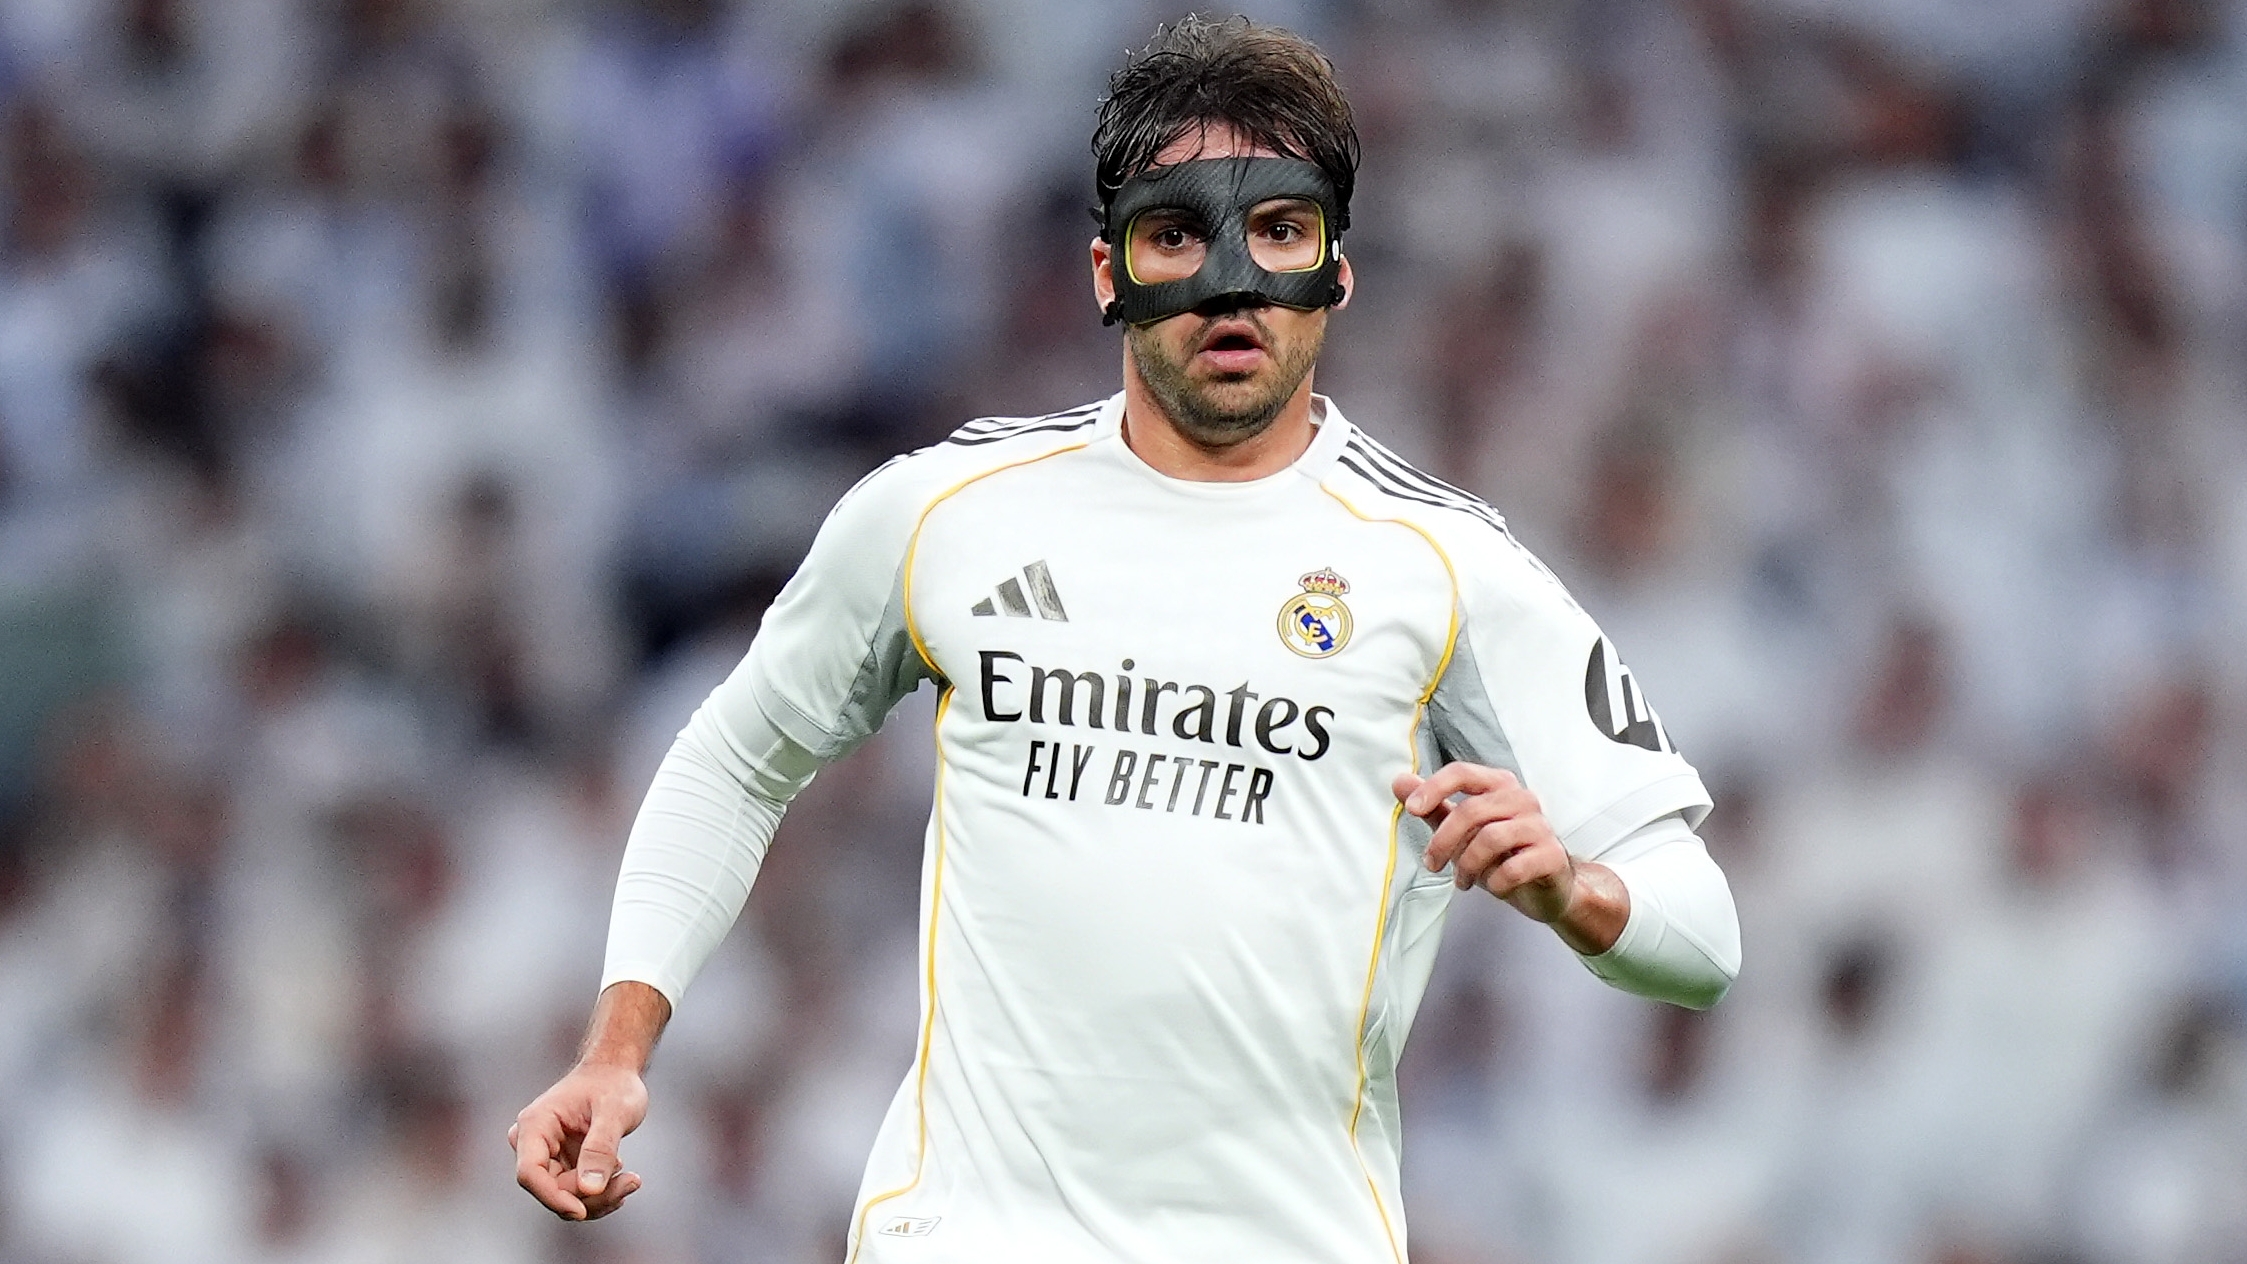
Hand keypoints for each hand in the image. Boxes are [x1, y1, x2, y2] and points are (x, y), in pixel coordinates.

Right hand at [511, 1061, 648, 1219]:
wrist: (616, 1074)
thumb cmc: (613, 1084)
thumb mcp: (614, 1111)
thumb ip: (601, 1148)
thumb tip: (589, 1189)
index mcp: (535, 1124)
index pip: (529, 1173)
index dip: (553, 1197)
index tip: (583, 1211)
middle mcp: (533, 1143)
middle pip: (550, 1188)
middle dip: (590, 1196)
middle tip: (631, 1181)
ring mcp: (547, 1156)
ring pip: (564, 1196)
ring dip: (599, 1197)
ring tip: (632, 1180)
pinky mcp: (561, 1165)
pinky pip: (575, 1192)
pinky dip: (600, 1193)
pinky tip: (623, 1180)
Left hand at [1393, 762, 1626, 953]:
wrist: (1547, 889)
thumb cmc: (1501, 855)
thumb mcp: (1462, 831)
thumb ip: (1434, 807)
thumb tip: (1399, 781)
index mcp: (1499, 785)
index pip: (1462, 772)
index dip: (1433, 788)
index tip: (1411, 809)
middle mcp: (1523, 799)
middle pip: (1472, 810)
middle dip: (1443, 841)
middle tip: (1432, 864)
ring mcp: (1540, 827)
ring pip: (1491, 838)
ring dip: (1467, 865)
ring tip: (1461, 882)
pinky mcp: (1552, 856)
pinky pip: (1514, 867)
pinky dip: (1495, 881)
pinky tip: (1493, 887)